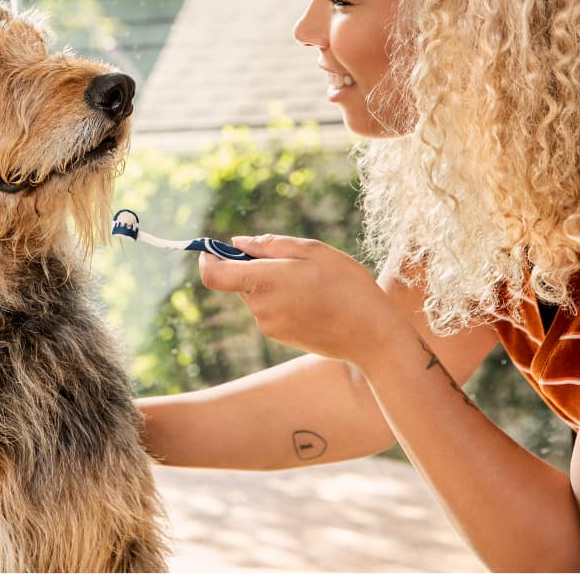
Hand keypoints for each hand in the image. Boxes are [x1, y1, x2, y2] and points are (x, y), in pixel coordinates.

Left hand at [198, 234, 409, 368]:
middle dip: (254, 266)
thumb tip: (237, 243)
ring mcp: (268, 326)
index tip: (214, 248)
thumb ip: (269, 245)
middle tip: (293, 261)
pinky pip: (271, 310)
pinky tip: (315, 300)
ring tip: (312, 282)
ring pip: (257, 295)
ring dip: (273, 283)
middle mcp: (259, 308)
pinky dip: (284, 300)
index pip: (212, 275)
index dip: (208, 259)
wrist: (371, 335)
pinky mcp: (280, 337)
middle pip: (238, 281)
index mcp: (262, 283)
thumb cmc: (346, 286)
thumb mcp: (312, 251)